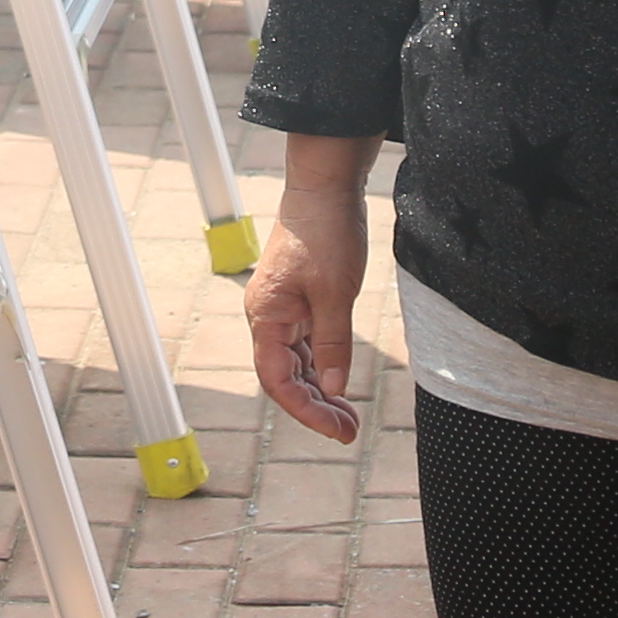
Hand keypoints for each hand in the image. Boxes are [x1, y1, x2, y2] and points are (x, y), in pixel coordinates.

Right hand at [249, 177, 370, 443]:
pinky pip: (306, 345)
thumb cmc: (326, 232)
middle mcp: (268, 317)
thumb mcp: (336, 293)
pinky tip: (340, 382)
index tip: (335, 430)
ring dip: (320, 391)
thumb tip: (335, 388)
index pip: (278, 380)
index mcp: (267, 317)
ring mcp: (283, 310)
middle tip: (350, 431)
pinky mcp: (299, 301)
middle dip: (316, 407)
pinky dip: (322, 366)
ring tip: (350, 416)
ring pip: (296, 364)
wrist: (324, 187)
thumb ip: (333, 343)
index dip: (305, 411)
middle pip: (285, 377)